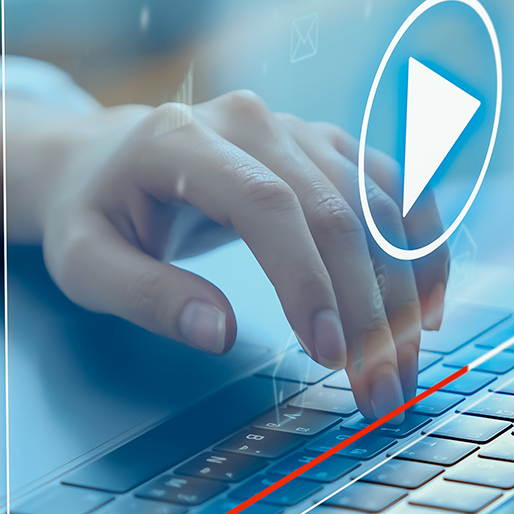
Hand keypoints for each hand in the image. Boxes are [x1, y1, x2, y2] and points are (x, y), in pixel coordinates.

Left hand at [10, 92, 449, 419]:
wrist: (101, 161)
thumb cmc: (93, 215)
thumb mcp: (86, 264)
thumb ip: (144, 296)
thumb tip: (219, 334)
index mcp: (182, 140)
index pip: (266, 204)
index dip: (307, 279)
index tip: (329, 352)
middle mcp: (250, 123)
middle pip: (334, 208)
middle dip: (367, 307)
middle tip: (379, 389)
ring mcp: (294, 129)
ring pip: (374, 203)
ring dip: (402, 290)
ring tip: (403, 368)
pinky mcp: (323, 147)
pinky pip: (391, 190)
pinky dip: (419, 248)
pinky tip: (427, 307)